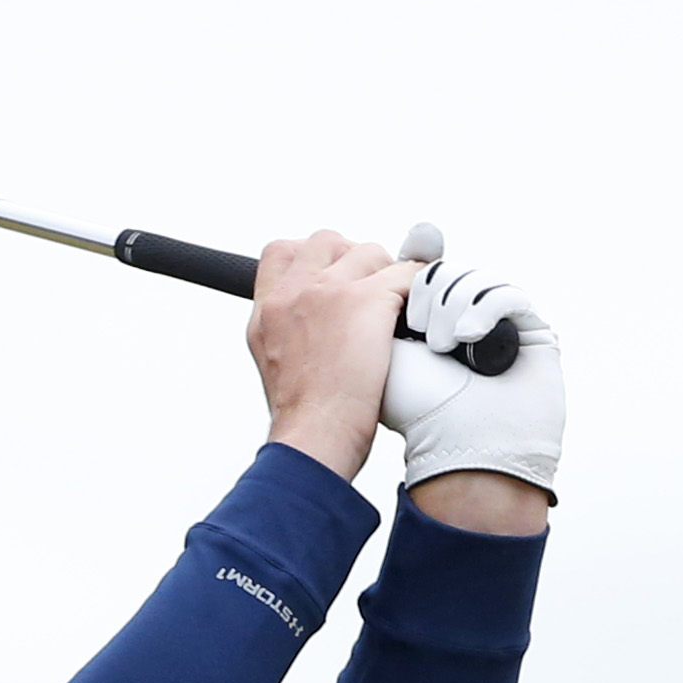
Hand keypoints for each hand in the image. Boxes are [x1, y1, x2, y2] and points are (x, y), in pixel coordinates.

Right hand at [250, 230, 420, 481]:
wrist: (313, 441)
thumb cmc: (304, 421)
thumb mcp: (276, 367)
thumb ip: (291, 334)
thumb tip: (322, 325)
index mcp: (266, 311)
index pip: (282, 253)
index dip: (314, 258)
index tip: (333, 279)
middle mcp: (291, 294)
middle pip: (326, 241)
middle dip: (353, 259)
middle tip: (370, 291)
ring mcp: (326, 293)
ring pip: (369, 252)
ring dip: (387, 276)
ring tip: (393, 312)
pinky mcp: (364, 301)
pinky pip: (406, 273)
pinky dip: (416, 288)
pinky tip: (416, 315)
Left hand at [383, 257, 562, 500]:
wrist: (459, 447)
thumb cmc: (419, 411)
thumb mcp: (383, 347)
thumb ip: (380, 296)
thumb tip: (399, 242)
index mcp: (431, 325)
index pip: (426, 274)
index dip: (417, 274)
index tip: (405, 289)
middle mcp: (466, 323)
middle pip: (450, 272)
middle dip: (432, 293)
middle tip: (422, 331)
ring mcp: (500, 326)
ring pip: (476, 280)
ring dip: (454, 305)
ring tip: (442, 344)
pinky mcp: (531, 332)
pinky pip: (507, 295)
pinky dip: (484, 309)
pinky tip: (468, 338)